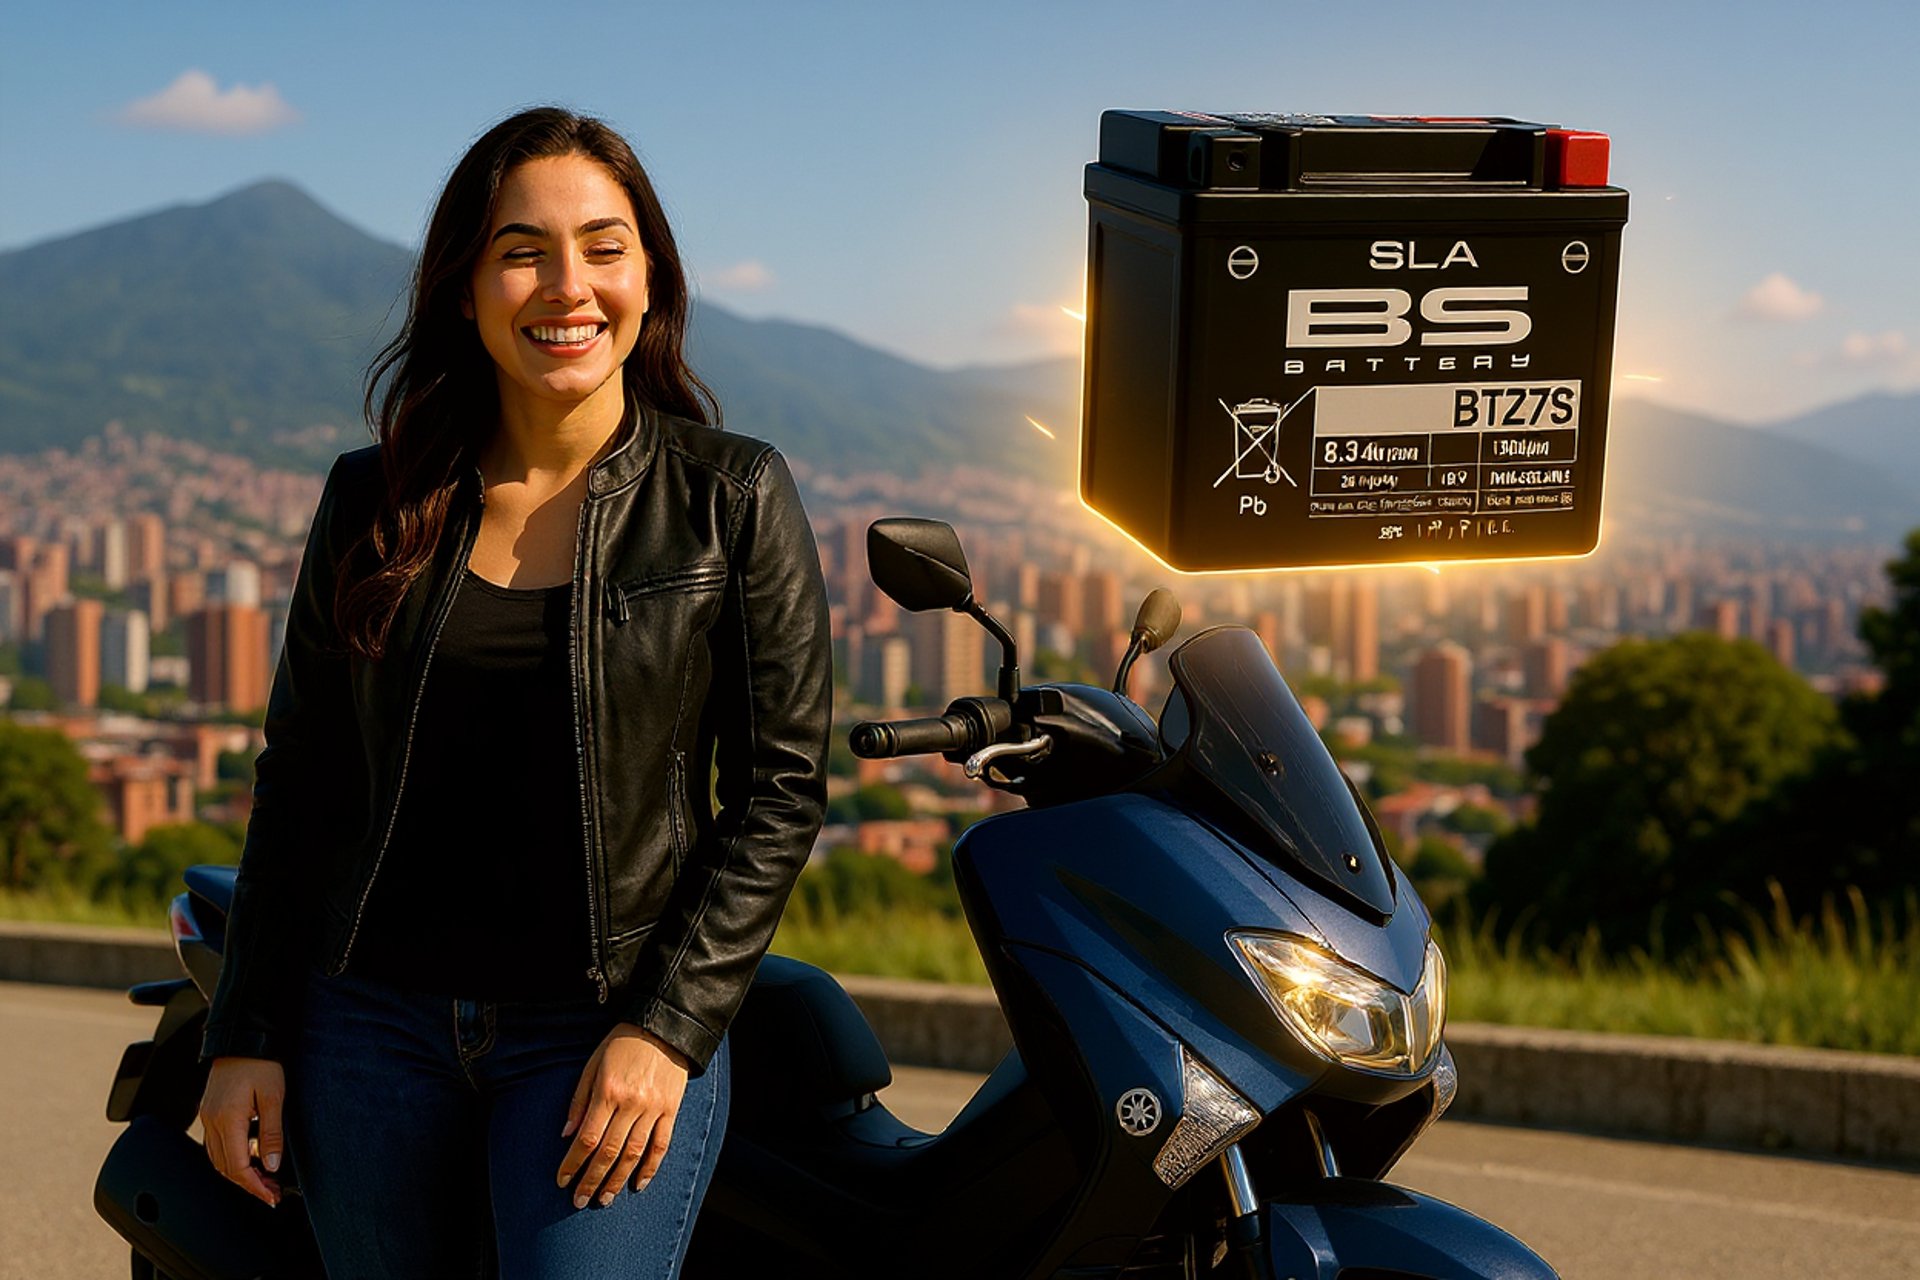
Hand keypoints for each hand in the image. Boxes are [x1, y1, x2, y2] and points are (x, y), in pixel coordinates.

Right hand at [198, 1057, 285, 1206]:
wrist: (243, 1037)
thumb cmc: (260, 1063)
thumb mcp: (273, 1097)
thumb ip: (271, 1134)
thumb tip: (271, 1165)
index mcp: (227, 1120)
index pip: (237, 1167)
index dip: (254, 1186)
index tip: (271, 1197)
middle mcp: (212, 1122)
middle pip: (225, 1168)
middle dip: (248, 1184)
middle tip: (271, 1192)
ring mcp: (208, 1118)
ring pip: (219, 1159)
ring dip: (239, 1172)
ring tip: (264, 1178)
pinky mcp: (210, 1112)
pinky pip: (217, 1145)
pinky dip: (232, 1157)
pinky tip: (251, 1157)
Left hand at [556, 1023, 689, 1208]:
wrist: (664, 1028)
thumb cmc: (622, 1044)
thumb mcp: (593, 1064)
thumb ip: (579, 1100)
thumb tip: (567, 1134)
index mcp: (608, 1091)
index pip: (588, 1138)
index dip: (573, 1163)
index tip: (562, 1181)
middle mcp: (632, 1103)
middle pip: (609, 1152)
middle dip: (592, 1179)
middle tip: (580, 1200)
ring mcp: (654, 1108)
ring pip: (634, 1153)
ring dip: (617, 1180)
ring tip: (604, 1198)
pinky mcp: (671, 1110)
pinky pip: (661, 1145)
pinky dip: (650, 1167)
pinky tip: (638, 1184)